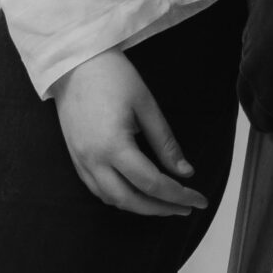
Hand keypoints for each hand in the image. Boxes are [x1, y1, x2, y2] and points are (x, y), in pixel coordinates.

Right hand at [52, 47, 206, 215]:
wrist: (73, 63)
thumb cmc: (112, 77)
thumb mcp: (146, 106)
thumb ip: (165, 143)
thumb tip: (185, 172)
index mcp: (114, 146)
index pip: (152, 183)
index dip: (179, 196)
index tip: (199, 200)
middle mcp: (94, 160)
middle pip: (131, 200)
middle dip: (161, 209)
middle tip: (185, 208)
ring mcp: (81, 161)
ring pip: (112, 199)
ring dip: (140, 207)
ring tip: (164, 203)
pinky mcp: (75, 158)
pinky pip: (97, 189)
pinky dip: (119, 197)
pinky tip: (136, 193)